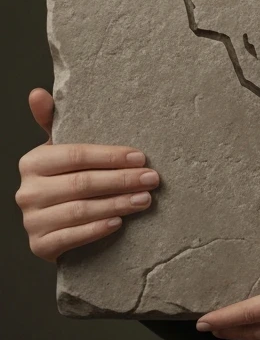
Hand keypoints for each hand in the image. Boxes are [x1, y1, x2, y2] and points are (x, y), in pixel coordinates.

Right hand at [15, 87, 160, 261]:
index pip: (77, 156)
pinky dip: (97, 230)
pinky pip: (72, 237)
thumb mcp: (59, 149)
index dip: (111, 156)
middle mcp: (27, 192)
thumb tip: (37, 93)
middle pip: (82, 183)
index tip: (141, 157)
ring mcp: (32, 221)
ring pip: (81, 210)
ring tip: (144, 199)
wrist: (50, 225)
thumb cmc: (63, 179)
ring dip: (117, 204)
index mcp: (32, 162)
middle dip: (122, 180)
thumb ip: (52, 121)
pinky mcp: (39, 246)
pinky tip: (119, 222)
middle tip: (152, 179)